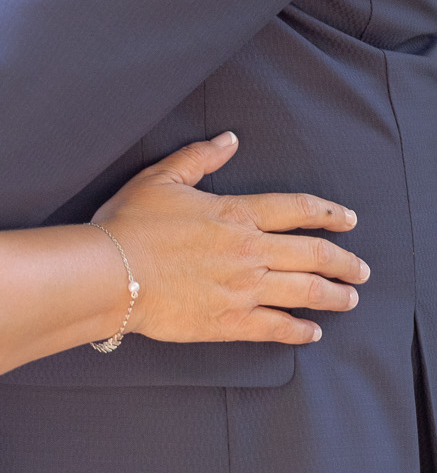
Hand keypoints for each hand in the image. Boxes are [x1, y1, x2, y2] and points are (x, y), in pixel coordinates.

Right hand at [96, 132, 368, 345]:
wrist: (110, 273)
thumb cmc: (130, 224)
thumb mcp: (161, 178)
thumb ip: (200, 157)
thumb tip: (229, 139)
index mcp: (236, 214)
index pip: (297, 210)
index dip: (328, 213)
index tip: (348, 220)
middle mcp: (250, 251)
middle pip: (314, 254)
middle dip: (345, 262)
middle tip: (361, 269)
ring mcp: (244, 289)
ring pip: (305, 292)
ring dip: (334, 296)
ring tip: (349, 299)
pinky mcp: (230, 322)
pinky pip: (277, 328)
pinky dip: (299, 331)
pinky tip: (311, 332)